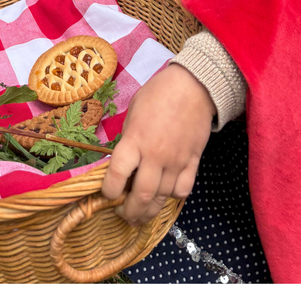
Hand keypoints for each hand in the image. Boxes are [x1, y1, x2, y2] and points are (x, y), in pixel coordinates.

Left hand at [101, 64, 214, 225]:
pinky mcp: (193, 163)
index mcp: (135, 139)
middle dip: (129, 211)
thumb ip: (128, 137)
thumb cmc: (158, 93)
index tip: (107, 194)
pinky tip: (165, 194)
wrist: (194, 86)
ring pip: (162, 198)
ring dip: (149, 211)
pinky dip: (172, 197)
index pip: (118, 174)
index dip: (109, 190)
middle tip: (123, 214)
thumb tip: (123, 159)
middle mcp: (155, 155)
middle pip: (141, 196)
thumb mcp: (133, 110)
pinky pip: (183, 190)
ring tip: (141, 214)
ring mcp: (176, 161)